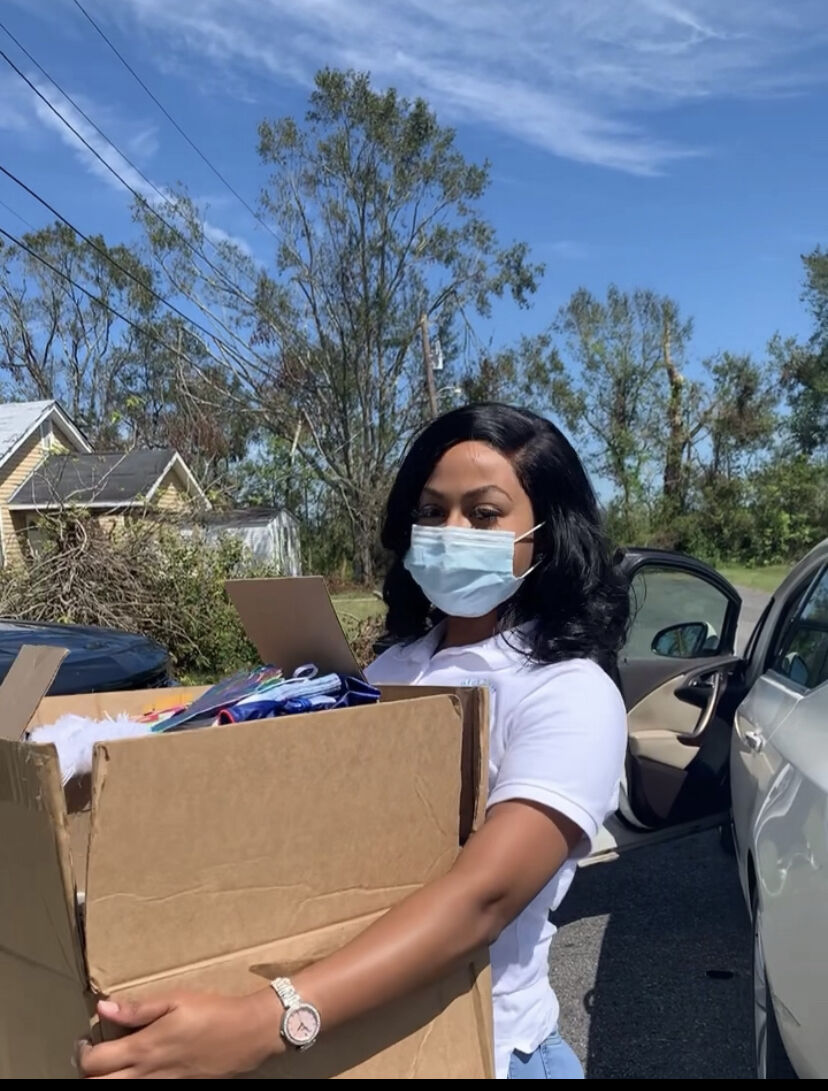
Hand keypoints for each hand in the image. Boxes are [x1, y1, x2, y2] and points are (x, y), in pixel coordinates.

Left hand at [78, 989, 281, 1078]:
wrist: (247, 1035)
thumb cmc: (212, 1011)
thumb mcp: (176, 1000)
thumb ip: (138, 1008)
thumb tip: (103, 1007)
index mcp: (144, 1047)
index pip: (95, 1062)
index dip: (82, 1053)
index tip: (85, 1040)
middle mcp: (147, 1073)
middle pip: (100, 1086)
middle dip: (89, 1074)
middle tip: (93, 1058)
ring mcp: (161, 1086)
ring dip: (108, 1081)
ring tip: (111, 1066)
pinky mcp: (176, 1089)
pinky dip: (132, 1083)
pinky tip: (137, 1071)